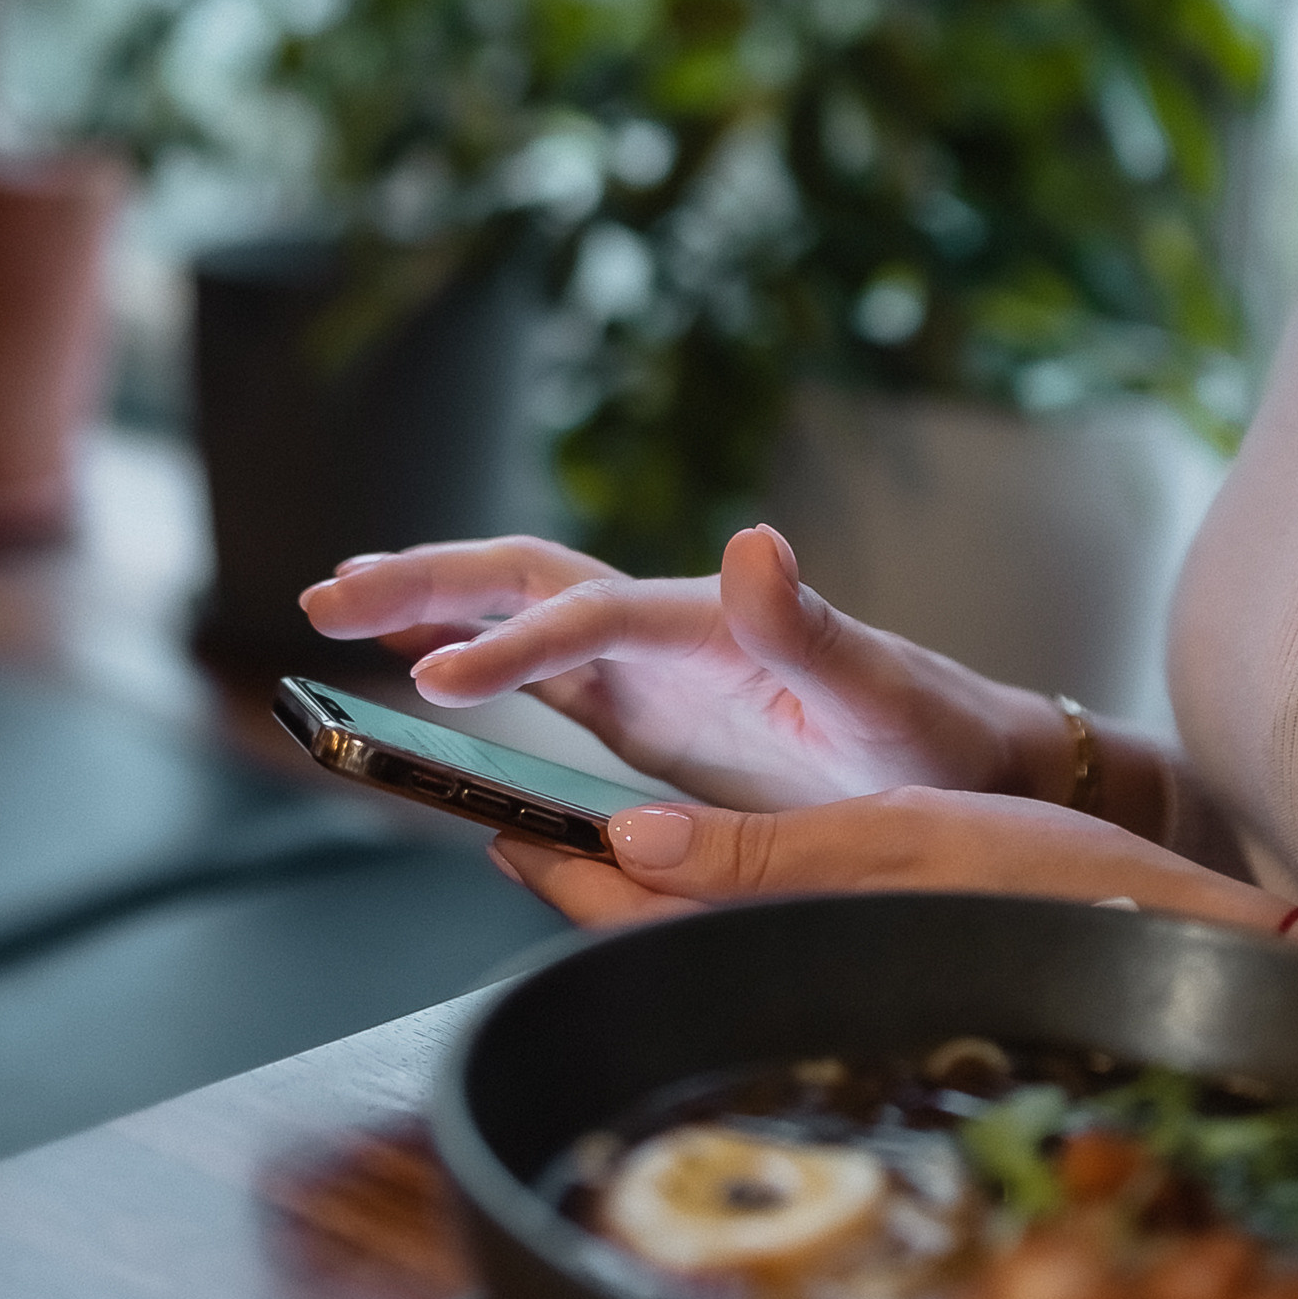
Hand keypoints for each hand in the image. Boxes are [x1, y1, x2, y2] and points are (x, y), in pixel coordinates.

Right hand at [298, 522, 1070, 812]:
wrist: (969, 760)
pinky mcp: (642, 706)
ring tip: (335, 606)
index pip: (589, 616)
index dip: (511, 642)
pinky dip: (467, 656)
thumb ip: (809, 625)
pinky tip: (412, 664)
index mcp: (711, 620)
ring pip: (516, 612)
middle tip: (328, 594)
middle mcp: (668, 627)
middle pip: (527, 579)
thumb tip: (753, 538)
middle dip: (428, 581)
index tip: (435, 681)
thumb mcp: (882, 691)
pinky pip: (536, 671)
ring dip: (429, 603)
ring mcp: (650, 664)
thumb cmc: (933, 734)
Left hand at [491, 784, 1287, 936]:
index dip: (554, 870)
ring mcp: (835, 978)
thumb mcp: (898, 837)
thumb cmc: (1051, 886)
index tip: (491, 818)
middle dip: (578, 886)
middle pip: (649, 939)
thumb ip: (758, 852)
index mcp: (790, 948)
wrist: (1182, 950)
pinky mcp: (874, 968)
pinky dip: (706, 897)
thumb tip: (627, 841)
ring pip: (697, 942)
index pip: (630, 920)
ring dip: (634, 892)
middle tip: (513, 819)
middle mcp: (797, 976)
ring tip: (583, 833)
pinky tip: (701, 859)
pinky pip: (758, 941)